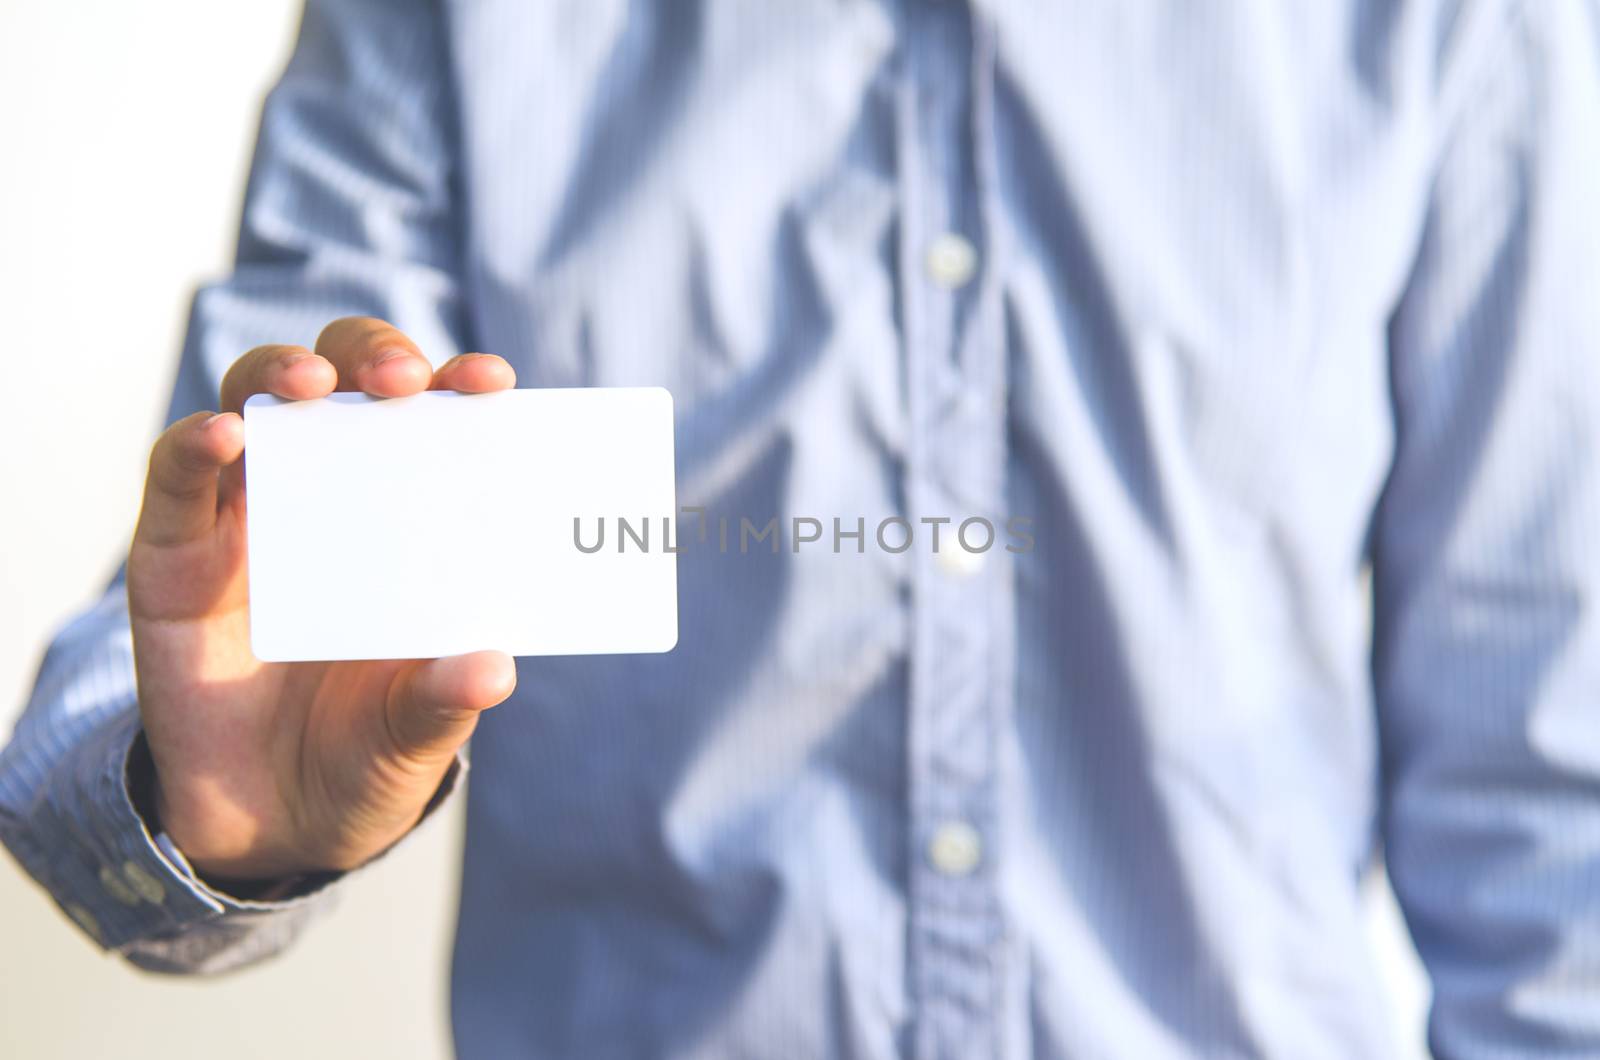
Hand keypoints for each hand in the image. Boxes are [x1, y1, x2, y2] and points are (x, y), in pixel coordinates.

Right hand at [128, 317, 517, 881]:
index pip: (434, 424)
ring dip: (284, 377)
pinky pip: (175, 479)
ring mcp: (249, 518)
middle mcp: (332, 497)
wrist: (271, 823)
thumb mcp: (413, 735)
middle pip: (345, 382)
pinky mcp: (175, 555)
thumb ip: (443, 701)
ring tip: (313, 386)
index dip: (458, 388)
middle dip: (375, 358)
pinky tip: (223, 436)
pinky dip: (193, 446)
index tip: (493, 383)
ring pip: (258, 402)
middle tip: (404, 381)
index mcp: (409, 521)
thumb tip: (491, 669)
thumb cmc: (364, 754)